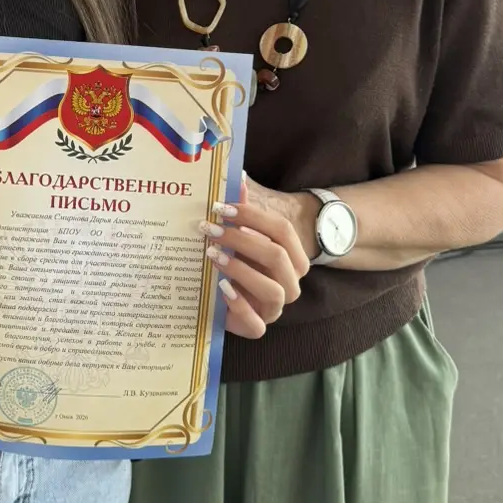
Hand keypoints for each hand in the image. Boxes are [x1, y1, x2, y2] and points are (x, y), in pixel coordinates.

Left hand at [204, 176, 310, 340]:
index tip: (221, 208)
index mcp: (292, 256)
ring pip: (273, 291)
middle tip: (210, 229)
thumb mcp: (241, 233)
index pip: (282, 231)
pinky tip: (221, 288)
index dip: (253, 216)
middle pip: (278, 257)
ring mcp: (275, 307)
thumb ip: (242, 209)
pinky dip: (240, 307)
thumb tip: (237, 175)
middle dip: (242, 240)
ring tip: (212, 256)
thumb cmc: (240, 259)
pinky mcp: (257, 326)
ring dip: (241, 270)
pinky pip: (257, 325)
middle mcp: (290, 282)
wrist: (229, 299)